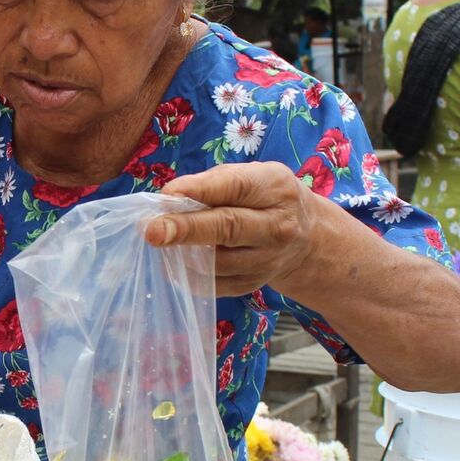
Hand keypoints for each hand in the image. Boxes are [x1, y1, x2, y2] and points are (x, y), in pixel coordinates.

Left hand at [145, 162, 324, 295]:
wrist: (307, 238)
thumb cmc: (266, 197)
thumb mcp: (253, 175)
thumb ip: (215, 182)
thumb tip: (170, 198)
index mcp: (276, 189)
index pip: (237, 187)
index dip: (200, 190)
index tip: (167, 194)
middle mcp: (276, 227)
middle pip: (228, 228)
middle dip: (186, 229)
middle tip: (152, 230)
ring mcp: (267, 261)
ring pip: (218, 262)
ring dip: (182, 253)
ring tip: (158, 240)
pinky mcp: (253, 285)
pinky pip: (214, 284)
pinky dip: (189, 274)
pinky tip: (174, 261)